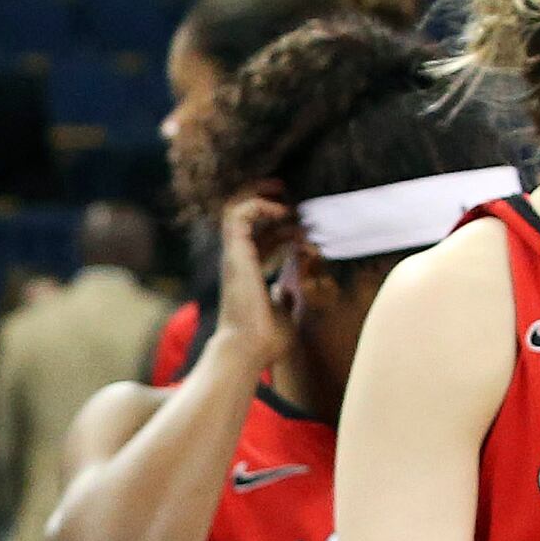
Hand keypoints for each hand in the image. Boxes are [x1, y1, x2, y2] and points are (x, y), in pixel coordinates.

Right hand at [205, 192, 290, 375]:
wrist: (249, 349)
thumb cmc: (265, 340)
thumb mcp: (284, 313)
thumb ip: (285, 298)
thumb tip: (288, 290)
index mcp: (248, 271)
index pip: (260, 237)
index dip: (283, 227)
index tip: (305, 229)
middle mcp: (238, 259)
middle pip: (240, 215)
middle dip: (262, 198)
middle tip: (286, 191)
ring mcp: (234, 255)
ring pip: (234, 208)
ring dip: (258, 195)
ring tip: (282, 192)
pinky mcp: (235, 254)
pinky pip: (239, 215)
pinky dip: (259, 205)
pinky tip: (282, 213)